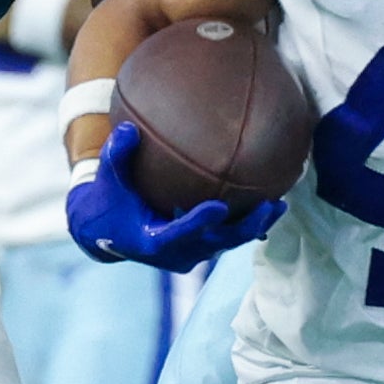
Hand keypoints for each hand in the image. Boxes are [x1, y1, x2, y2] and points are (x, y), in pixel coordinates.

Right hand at [65, 123, 281, 269]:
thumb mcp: (107, 178)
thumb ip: (117, 155)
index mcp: (151, 241)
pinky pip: (225, 238)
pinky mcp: (198, 249)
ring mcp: (189, 255)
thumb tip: (128, 129)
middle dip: (243, 228)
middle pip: (215, 243)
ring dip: (253, 227)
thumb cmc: (108, 200)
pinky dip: (246, 224)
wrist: (105, 233)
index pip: (178, 234)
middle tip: (267, 208)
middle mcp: (174, 254)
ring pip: (226, 243)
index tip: (218, 207)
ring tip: (277, 206)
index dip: (198, 222)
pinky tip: (269, 205)